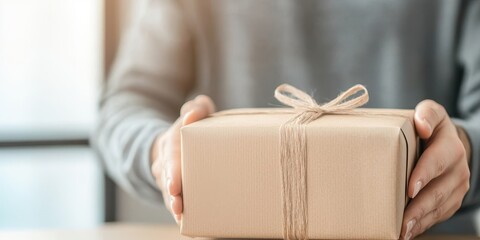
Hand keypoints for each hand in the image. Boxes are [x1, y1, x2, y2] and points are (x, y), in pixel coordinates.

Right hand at [151, 95, 214, 223]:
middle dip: (172, 195)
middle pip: (167, 181)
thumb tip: (196, 110)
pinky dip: (183, 216)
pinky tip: (191, 228)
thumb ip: (197, 108)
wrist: (172, 146)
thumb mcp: (192, 115)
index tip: (174, 185)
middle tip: (178, 206)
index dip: (172, 172)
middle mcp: (165, 165)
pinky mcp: (175, 193)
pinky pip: (176, 205)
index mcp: (170, 145)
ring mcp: (168, 181)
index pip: (169, 157)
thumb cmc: (189, 130)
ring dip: (175, 208)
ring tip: (182, 219)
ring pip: (169, 197)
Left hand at [401, 100, 470, 239]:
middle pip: (438, 191)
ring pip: (439, 207)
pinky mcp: (453, 200)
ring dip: (420, 221)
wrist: (447, 143)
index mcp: (451, 146)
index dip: (424, 175)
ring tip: (402, 232)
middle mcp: (458, 169)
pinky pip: (439, 214)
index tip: (410, 189)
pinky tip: (408, 232)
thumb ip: (426, 114)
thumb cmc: (430, 127)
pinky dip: (424, 224)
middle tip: (402, 221)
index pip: (437, 161)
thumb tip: (421, 125)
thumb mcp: (431, 113)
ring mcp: (458, 187)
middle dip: (419, 208)